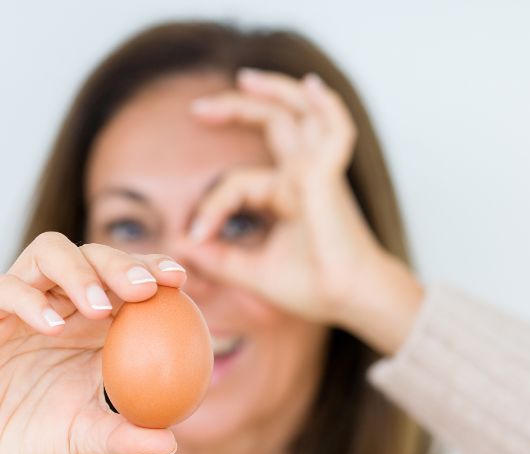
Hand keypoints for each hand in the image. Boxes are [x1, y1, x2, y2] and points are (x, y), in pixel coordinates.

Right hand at [0, 233, 185, 453]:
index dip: (153, 271)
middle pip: (94, 256)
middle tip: (146, 288)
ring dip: (80, 272)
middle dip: (123, 263)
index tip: (180, 281)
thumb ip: (122, 439)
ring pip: (49, 254)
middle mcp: (58, 307)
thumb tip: (171, 442)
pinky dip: (32, 301)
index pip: (127, 282)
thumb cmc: (30, 447)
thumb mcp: (82, 444)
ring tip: (101, 307)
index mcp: (92, 329)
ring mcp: (16, 305)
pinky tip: (53, 328)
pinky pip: (4, 290)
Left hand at [186, 68, 422, 352]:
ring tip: (245, 78)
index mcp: (288, 195)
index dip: (210, 205)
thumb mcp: (253, 271)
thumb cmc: (314, 287)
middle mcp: (303, 176)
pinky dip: (327, 106)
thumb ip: (218, 258)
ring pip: (300, 114)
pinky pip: (334, 131)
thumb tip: (180, 245)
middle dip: (236, 110)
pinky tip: (312, 87)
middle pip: (273, 124)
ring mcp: (317, 172)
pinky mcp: (327, 176)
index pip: (237, 182)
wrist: (349, 300)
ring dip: (276, 90)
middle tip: (198, 108)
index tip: (196, 236)